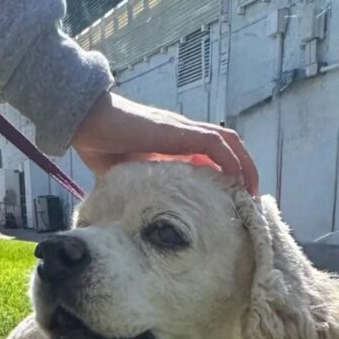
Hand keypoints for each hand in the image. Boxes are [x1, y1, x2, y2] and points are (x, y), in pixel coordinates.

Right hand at [73, 91, 258, 195]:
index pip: (212, 155)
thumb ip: (143, 187)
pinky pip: (214, 144)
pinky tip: (236, 181)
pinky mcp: (178, 132)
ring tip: (250, 194)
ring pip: (228, 143)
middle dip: (245, 171)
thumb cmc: (101, 146)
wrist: (87, 123)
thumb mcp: (129, 175)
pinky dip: (231, 161)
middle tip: (250, 201)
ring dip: (245, 167)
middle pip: (228, 146)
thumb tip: (142, 215)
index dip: (228, 175)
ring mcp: (182, 130)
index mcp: (174, 144)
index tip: (234, 201)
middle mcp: (184, 134)